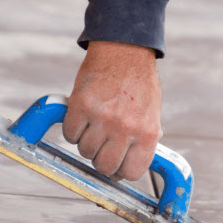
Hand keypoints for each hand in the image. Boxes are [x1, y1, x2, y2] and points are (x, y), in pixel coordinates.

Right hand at [63, 41, 162, 180]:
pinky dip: (73, 129)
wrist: (124, 50)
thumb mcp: (152, 113)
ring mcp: (102, 117)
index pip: (131, 172)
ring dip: (86, 142)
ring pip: (84, 151)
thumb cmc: (139, 83)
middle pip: (104, 166)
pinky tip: (82, 118)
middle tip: (102, 146)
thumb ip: (144, 139)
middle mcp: (125, 128)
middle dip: (101, 160)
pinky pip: (70, 134)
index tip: (116, 167)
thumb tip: (133, 164)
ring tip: (94, 125)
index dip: (121, 172)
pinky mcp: (81, 105)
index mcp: (147, 133)